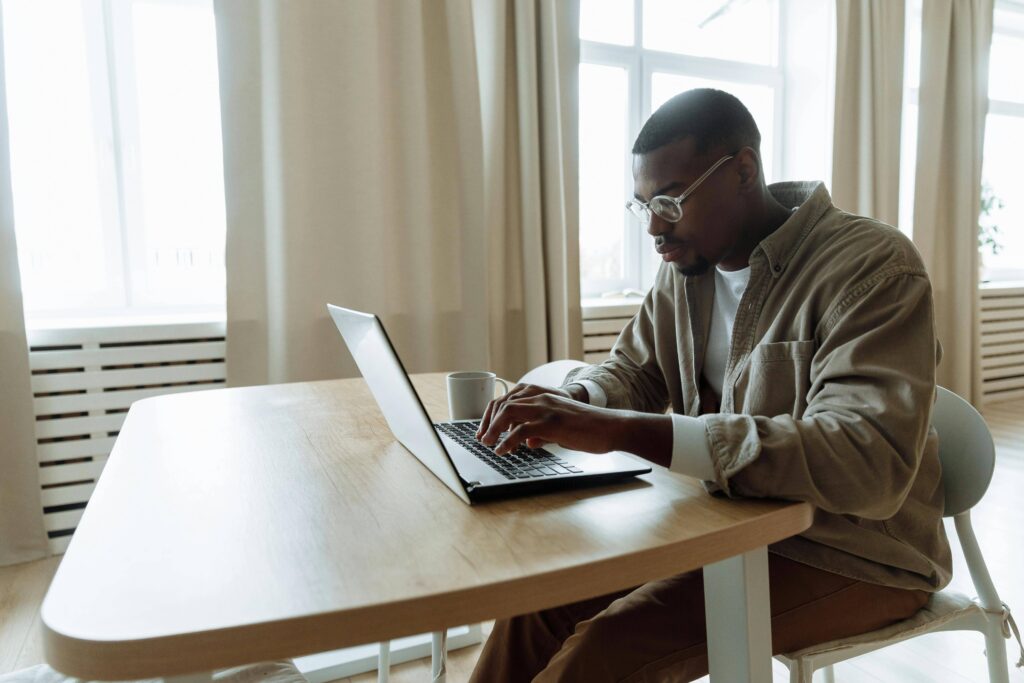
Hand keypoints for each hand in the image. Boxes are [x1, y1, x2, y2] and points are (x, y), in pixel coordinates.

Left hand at [476, 387, 622, 455]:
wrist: (611, 427)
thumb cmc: (589, 428)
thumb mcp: (560, 428)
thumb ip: (542, 432)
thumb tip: (526, 442)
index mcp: (544, 396)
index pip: (509, 398)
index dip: (493, 414)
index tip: (485, 430)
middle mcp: (542, 397)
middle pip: (504, 403)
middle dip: (488, 421)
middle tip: (481, 438)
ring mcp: (546, 408)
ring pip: (508, 412)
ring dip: (493, 429)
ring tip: (487, 444)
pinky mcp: (551, 422)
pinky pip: (521, 430)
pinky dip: (507, 441)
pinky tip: (502, 450)